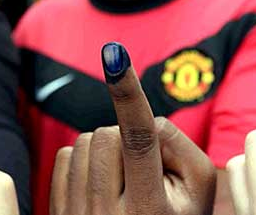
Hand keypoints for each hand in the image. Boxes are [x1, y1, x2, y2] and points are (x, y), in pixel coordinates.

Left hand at [50, 42, 215, 214]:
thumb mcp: (199, 190)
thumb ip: (178, 146)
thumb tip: (140, 118)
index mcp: (150, 209)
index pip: (137, 139)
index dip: (128, 93)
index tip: (114, 56)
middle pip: (110, 133)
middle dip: (129, 138)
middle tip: (145, 171)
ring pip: (86, 141)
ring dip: (108, 149)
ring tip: (124, 181)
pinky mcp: (57, 210)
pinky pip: (66, 154)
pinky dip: (87, 159)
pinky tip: (102, 183)